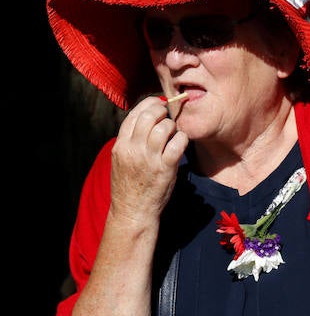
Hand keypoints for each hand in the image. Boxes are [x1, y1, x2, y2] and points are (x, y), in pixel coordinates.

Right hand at [108, 95, 189, 223]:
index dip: (148, 104)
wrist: (132, 211)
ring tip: (173, 133)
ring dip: (173, 126)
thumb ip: (131, 141)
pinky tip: (181, 143)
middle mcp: (133, 149)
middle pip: (149, 116)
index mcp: (121, 145)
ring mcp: (149, 158)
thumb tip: (146, 121)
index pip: (134, 114)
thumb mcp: (122, 160)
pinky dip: (182, 139)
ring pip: (164, 127)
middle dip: (162, 111)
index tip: (158, 104)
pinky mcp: (165, 168)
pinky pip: (177, 143)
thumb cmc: (129, 185)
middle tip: (168, 116)